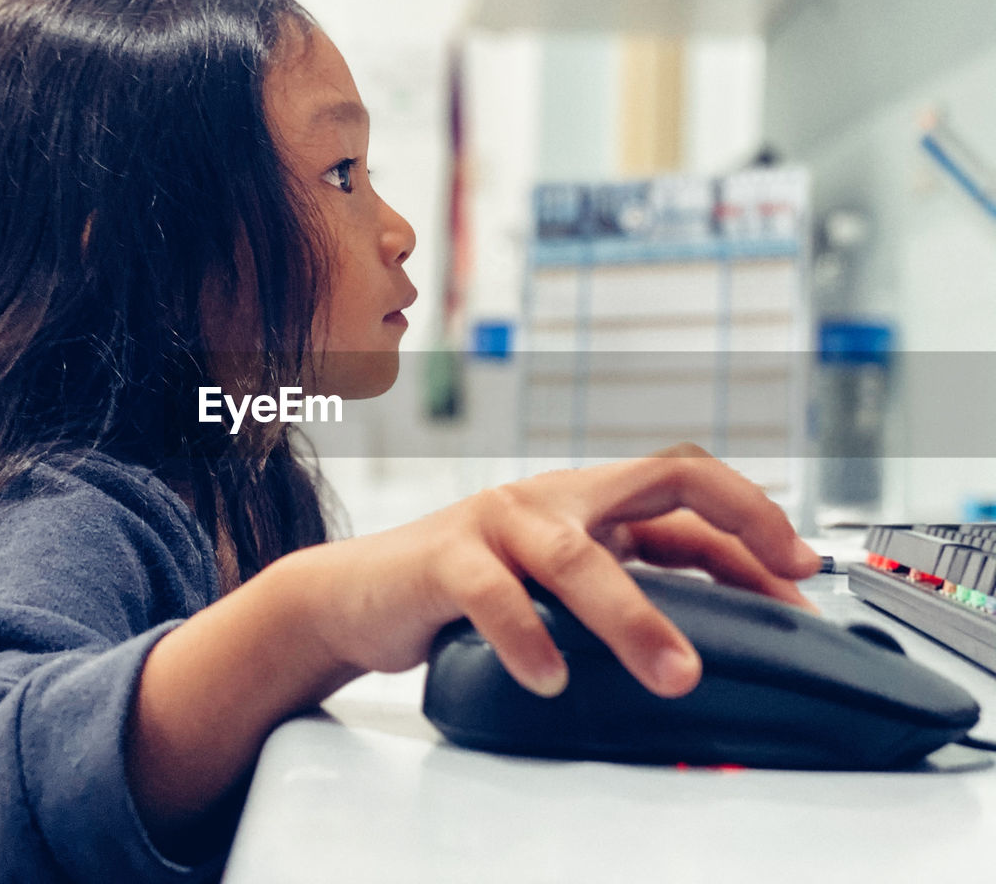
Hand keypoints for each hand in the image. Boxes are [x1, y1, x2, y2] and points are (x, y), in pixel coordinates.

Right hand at [302, 444, 820, 699]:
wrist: (356, 593)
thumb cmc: (462, 589)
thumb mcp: (554, 583)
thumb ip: (620, 586)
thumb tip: (710, 627)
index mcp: (583, 500)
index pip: (686, 485)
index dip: (752, 520)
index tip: (804, 567)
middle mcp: (550, 496)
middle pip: (656, 482)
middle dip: (731, 532)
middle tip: (783, 592)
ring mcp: (497, 519)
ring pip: (577, 554)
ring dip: (633, 617)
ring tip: (675, 675)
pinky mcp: (445, 556)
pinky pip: (494, 592)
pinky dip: (528, 637)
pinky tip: (551, 676)